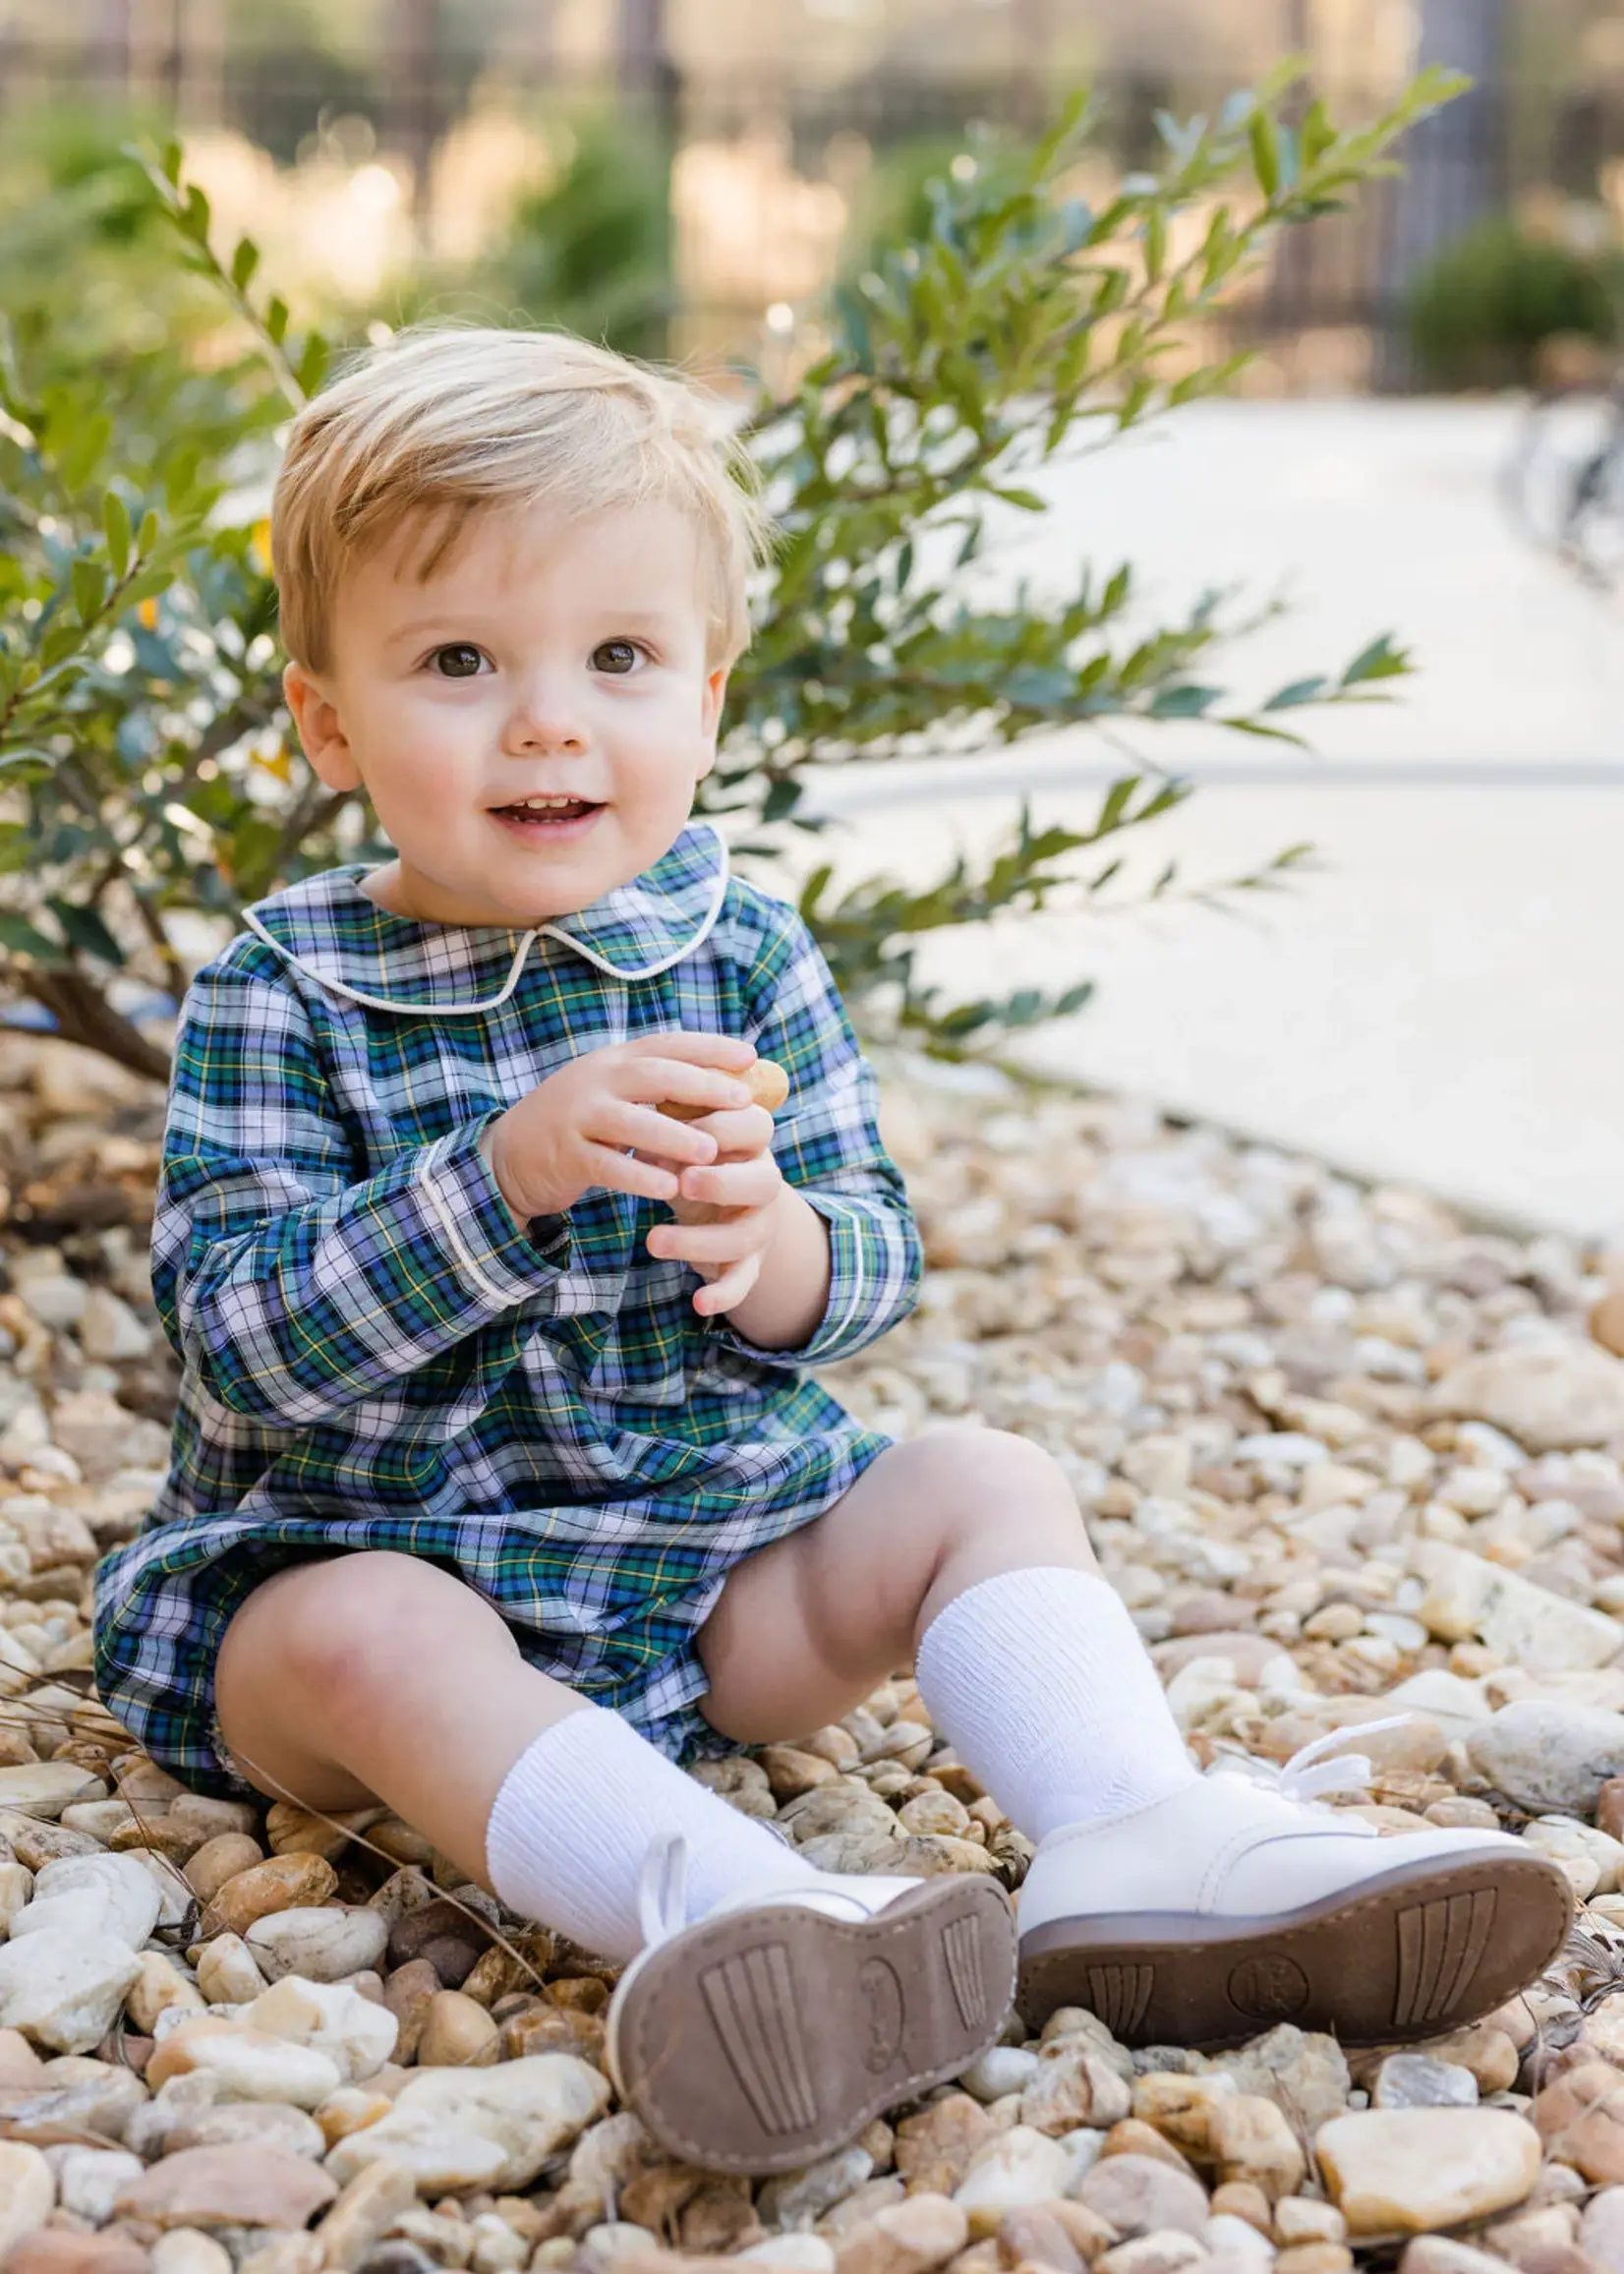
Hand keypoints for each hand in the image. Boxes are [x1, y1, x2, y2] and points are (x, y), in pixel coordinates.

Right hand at [485, 1032, 757, 1222]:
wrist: (508, 1155)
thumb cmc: (579, 1125)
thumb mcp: (613, 1095)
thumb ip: (656, 1088)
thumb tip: (725, 1084)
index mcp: (613, 1062)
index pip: (666, 1045)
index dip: (709, 1047)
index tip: (750, 1054)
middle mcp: (595, 1081)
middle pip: (653, 1074)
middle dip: (701, 1085)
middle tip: (742, 1100)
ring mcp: (577, 1116)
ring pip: (631, 1121)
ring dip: (674, 1135)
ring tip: (711, 1151)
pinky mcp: (565, 1155)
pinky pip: (607, 1165)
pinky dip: (639, 1176)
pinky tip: (668, 1188)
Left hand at [645, 1100, 785, 1317]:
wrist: (721, 1202)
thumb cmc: (695, 1158)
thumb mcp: (685, 1139)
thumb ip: (671, 1136)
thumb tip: (643, 1145)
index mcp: (752, 1143)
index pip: (757, 1125)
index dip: (721, 1125)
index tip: (680, 1129)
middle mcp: (764, 1183)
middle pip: (764, 1182)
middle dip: (722, 1183)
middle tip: (682, 1183)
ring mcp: (759, 1226)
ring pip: (742, 1237)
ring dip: (698, 1241)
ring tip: (653, 1241)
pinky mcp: (749, 1263)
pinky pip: (743, 1282)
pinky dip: (724, 1295)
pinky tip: (700, 1304)